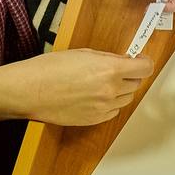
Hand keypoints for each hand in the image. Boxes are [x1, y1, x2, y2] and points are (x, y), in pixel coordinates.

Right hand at [15, 49, 153, 124]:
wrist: (29, 91)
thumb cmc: (50, 68)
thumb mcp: (82, 53)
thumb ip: (107, 59)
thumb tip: (123, 62)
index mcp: (110, 70)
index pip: (145, 69)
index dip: (144, 63)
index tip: (140, 60)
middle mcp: (111, 91)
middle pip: (136, 84)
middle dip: (130, 76)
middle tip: (117, 70)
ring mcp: (103, 108)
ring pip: (125, 99)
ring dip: (120, 91)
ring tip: (101, 84)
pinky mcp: (94, 120)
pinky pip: (113, 112)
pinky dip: (109, 104)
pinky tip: (94, 97)